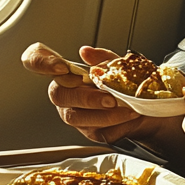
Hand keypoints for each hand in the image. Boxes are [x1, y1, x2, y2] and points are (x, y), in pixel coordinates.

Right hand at [21, 43, 147, 143]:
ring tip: (126, 109)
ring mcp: (75, 114)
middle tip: (110, 98)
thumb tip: (86, 52)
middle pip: (58, 94)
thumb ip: (102, 59)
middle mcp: (66, 94)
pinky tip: (129, 117)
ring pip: (75, 117)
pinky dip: (115, 123)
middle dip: (86, 97)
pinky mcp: (90, 132)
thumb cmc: (127, 85)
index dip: (41, 62)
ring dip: (103, 113)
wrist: (147, 109)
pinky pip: (95, 130)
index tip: (61, 66)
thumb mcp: (119, 66)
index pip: (37, 61)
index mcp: (68, 74)